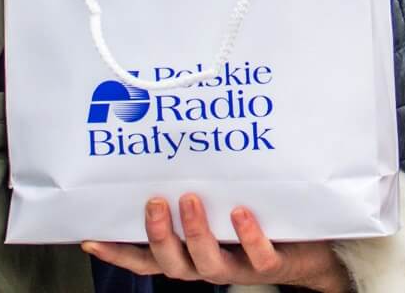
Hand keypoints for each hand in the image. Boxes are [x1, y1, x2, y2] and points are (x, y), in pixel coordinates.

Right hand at [82, 194, 352, 291]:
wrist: (313, 243)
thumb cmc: (259, 213)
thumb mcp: (220, 196)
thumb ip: (194, 180)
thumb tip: (166, 139)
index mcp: (191, 250)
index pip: (147, 258)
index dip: (119, 252)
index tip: (90, 238)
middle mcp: (209, 261)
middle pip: (172, 264)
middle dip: (159, 235)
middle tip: (155, 201)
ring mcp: (239, 264)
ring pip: (209, 264)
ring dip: (196, 233)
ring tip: (191, 199)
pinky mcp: (273, 262)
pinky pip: (258, 257)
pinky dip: (247, 236)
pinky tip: (240, 212)